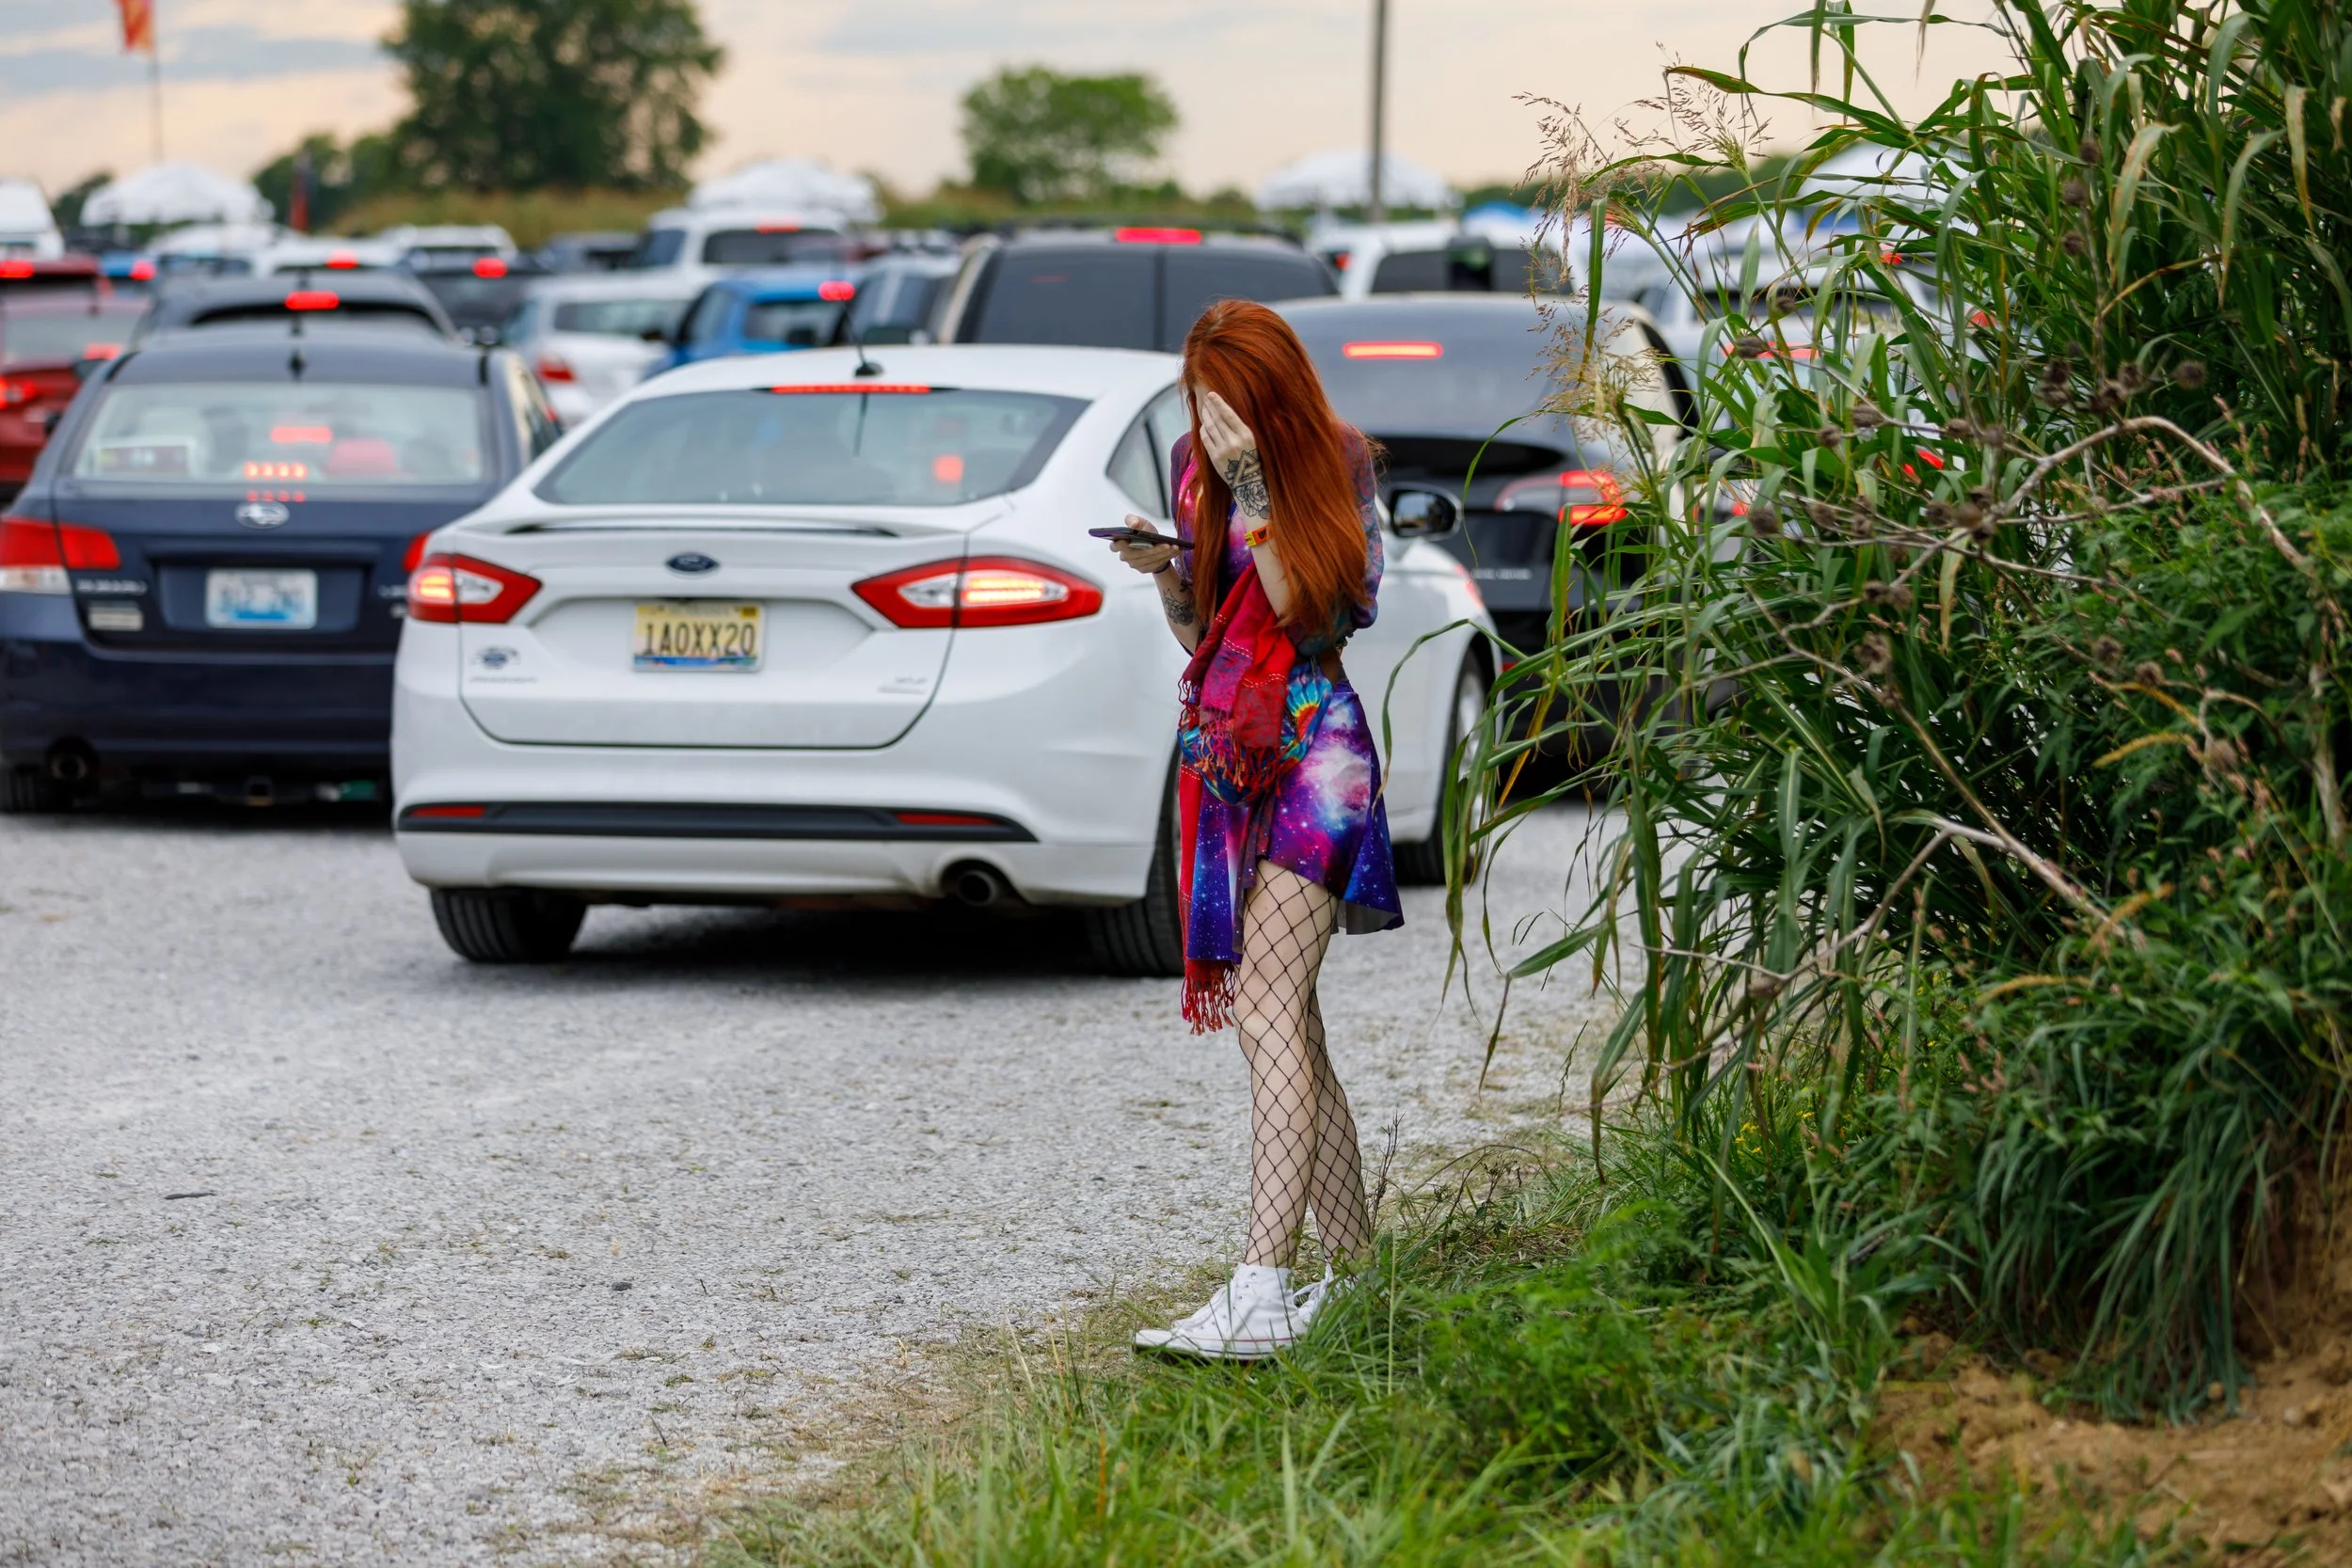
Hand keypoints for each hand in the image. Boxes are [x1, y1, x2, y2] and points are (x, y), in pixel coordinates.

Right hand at [1109, 514, 1179, 575]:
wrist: (1154, 543)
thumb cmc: (1143, 531)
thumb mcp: (1140, 522)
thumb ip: (1133, 519)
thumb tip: (1133, 525)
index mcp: (1120, 544)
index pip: (1115, 546)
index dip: (1119, 544)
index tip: (1127, 540)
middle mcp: (1125, 556)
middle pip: (1138, 554)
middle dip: (1153, 549)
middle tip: (1167, 544)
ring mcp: (1134, 564)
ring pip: (1149, 559)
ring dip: (1163, 553)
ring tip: (1173, 546)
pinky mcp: (1144, 569)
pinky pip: (1156, 564)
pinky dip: (1166, 557)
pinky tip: (1174, 551)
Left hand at [1197, 390, 1269, 519]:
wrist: (1247, 482)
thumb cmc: (1251, 459)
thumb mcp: (1252, 441)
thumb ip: (1240, 428)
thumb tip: (1225, 412)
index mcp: (1246, 435)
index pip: (1229, 415)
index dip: (1219, 403)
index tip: (1212, 394)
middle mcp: (1234, 441)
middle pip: (1217, 419)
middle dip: (1210, 407)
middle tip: (1205, 399)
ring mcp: (1223, 449)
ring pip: (1210, 428)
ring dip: (1205, 416)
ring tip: (1204, 409)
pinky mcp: (1215, 457)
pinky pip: (1206, 439)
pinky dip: (1203, 430)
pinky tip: (1204, 424)